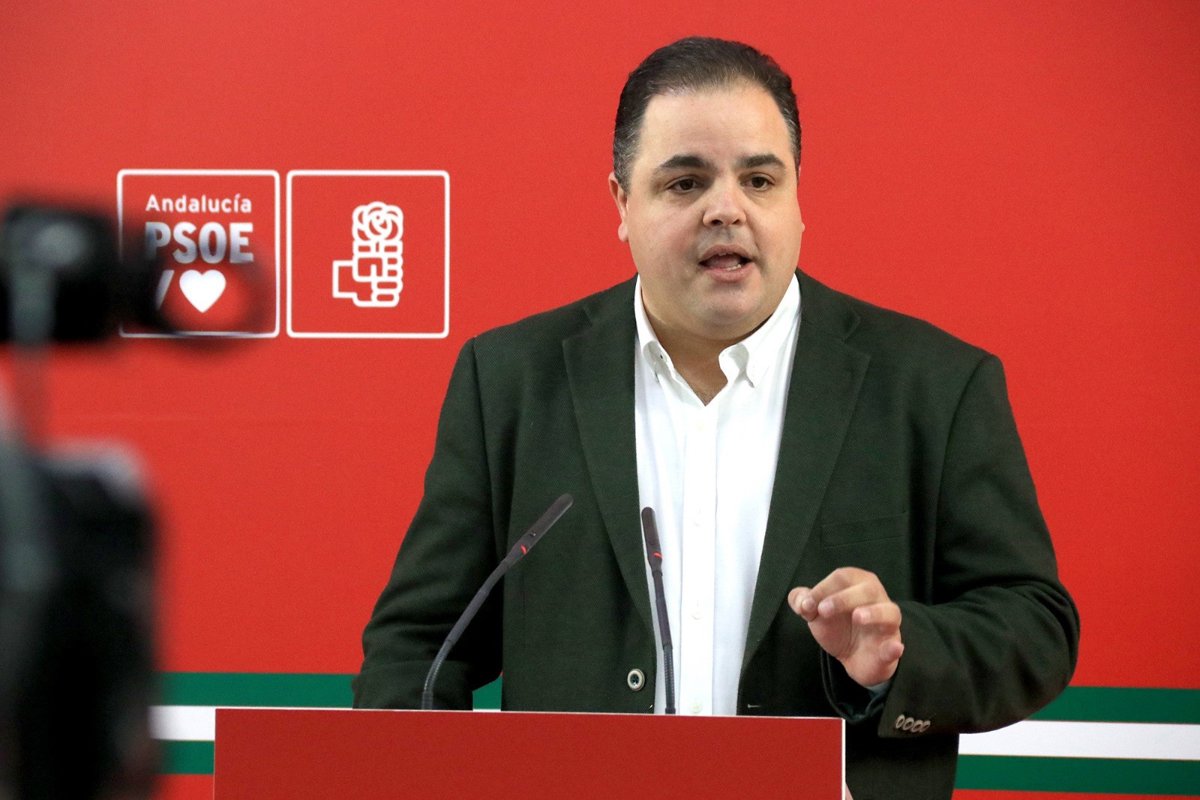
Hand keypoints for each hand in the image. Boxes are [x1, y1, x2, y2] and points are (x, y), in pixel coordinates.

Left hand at [788, 567, 903, 687]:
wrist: (853, 658)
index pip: (843, 577)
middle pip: (867, 589)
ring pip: (889, 612)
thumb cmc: (838, 625)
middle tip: (823, 610)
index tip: (807, 605)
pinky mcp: (891, 646)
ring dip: (874, 613)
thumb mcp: (815, 612)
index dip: (823, 588)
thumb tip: (801, 602)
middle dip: (843, 598)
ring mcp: (887, 623)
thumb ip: (802, 601)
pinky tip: (893, 648)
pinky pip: (896, 645)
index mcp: (857, 583)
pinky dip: (894, 647)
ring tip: (858, 617)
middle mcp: (876, 598)